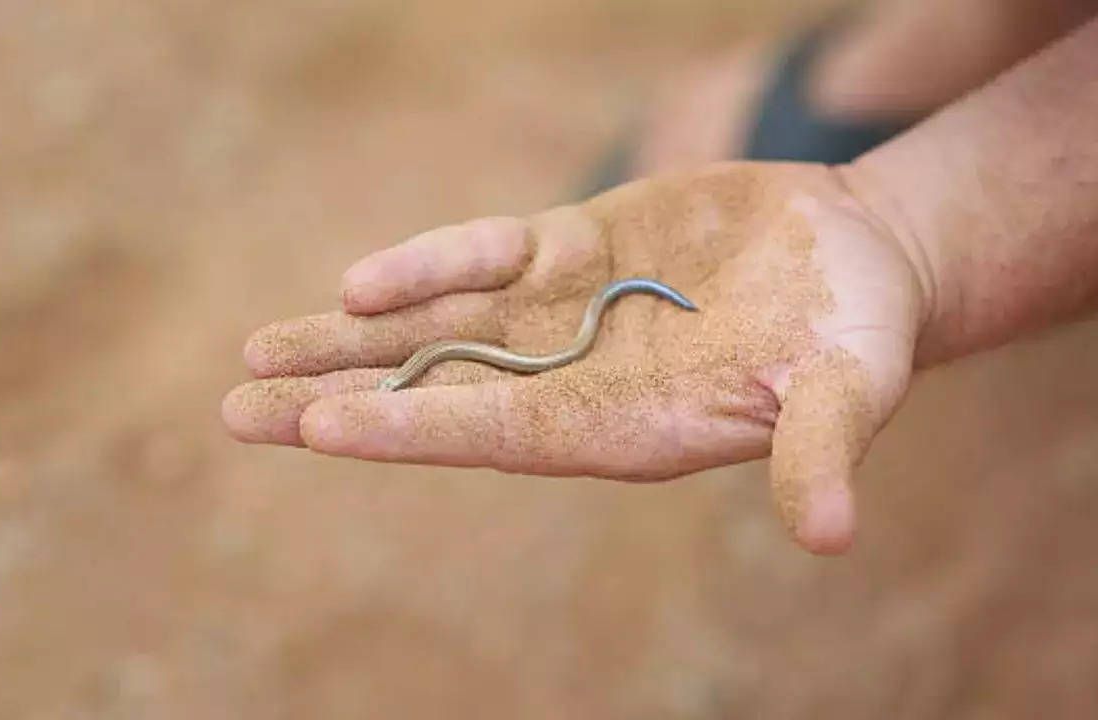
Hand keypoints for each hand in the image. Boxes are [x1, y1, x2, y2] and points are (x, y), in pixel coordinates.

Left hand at [222, 162, 929, 553]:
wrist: (858, 256)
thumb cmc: (860, 334)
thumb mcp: (851, 387)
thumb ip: (821, 449)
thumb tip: (829, 533)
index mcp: (630, 425)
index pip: (504, 433)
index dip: (419, 428)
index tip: (324, 428)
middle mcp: (583, 376)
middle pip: (445, 391)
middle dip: (344, 400)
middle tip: (238, 412)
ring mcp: (571, 311)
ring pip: (443, 328)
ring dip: (352, 340)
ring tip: (257, 356)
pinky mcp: (578, 246)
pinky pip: (486, 255)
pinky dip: (427, 263)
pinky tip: (360, 283)